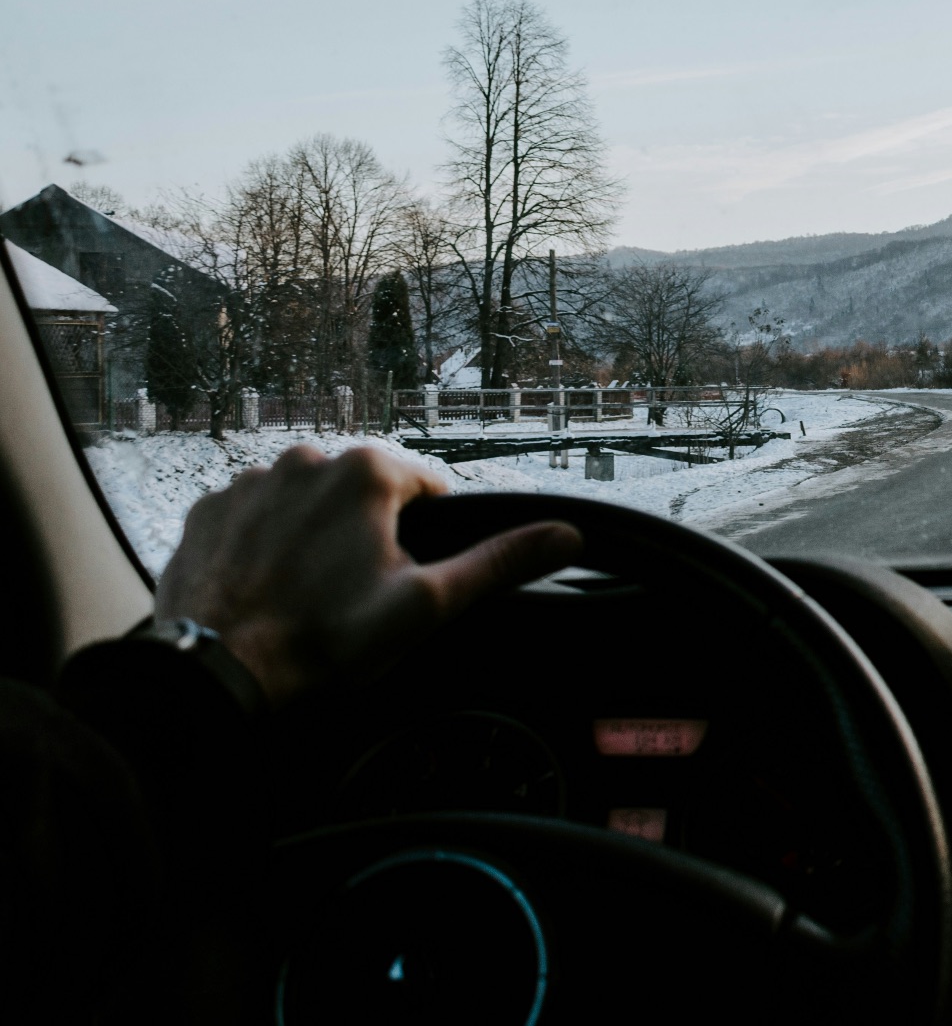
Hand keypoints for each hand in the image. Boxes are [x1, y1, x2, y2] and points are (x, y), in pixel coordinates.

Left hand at [155, 445, 581, 707]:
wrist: (217, 668)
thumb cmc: (326, 638)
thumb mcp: (428, 604)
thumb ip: (498, 562)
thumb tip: (568, 535)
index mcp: (367, 471)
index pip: (425, 489)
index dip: (427, 539)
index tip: (404, 580)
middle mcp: (305, 458)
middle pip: (364, 494)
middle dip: (369, 536)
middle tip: (356, 596)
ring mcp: (250, 481)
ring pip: (308, 503)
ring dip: (316, 538)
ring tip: (308, 596)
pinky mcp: (208, 509)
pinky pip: (255, 518)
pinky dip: (267, 546)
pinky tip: (268, 589)